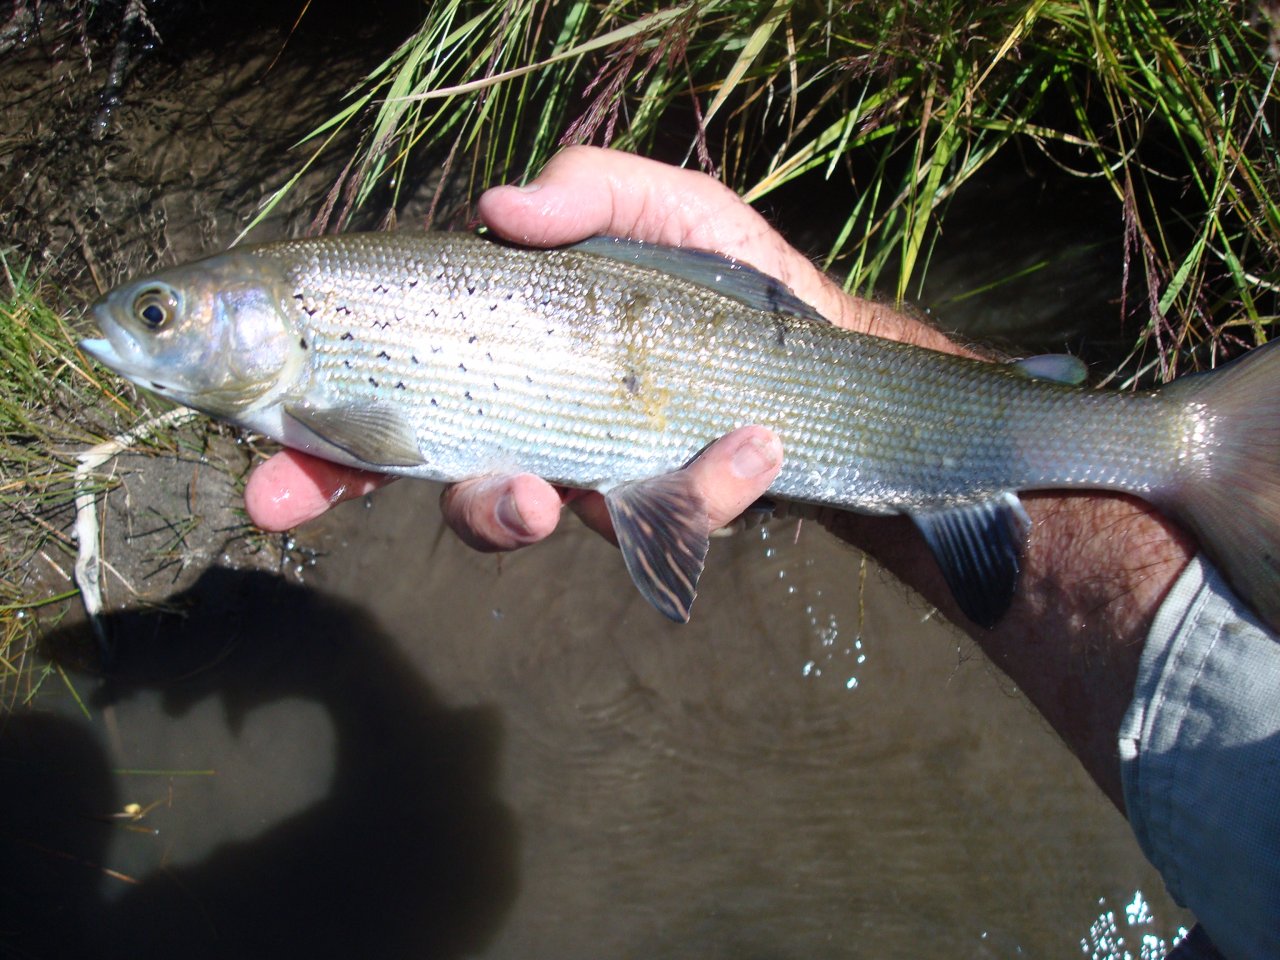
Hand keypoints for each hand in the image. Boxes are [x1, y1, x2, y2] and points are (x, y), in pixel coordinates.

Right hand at [245, 145, 904, 545]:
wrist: (825, 361)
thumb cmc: (732, 280)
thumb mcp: (670, 206)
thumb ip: (594, 191)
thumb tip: (501, 208)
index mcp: (503, 340)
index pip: (385, 378)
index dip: (314, 425)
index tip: (260, 460)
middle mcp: (521, 414)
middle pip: (407, 462)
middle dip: (344, 484)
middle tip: (289, 501)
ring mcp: (579, 470)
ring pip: (507, 513)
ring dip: (503, 510)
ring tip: (543, 493)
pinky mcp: (650, 508)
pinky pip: (647, 524)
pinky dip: (694, 491)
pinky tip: (746, 449)